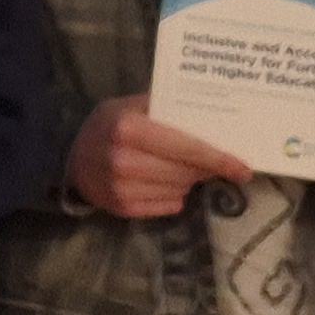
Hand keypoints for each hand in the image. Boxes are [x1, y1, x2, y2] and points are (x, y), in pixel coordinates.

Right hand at [66, 96, 256, 218]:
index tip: (243, 168)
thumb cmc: (108, 126)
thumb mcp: (130, 105)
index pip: (186, 147)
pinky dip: (174, 195)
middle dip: (205, 168)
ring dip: (188, 180)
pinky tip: (162, 182)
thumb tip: (212, 115)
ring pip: (181, 190)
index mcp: (129, 129)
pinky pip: (169, 206)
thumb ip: (165, 108)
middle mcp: (124, 160)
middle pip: (187, 171)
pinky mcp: (123, 208)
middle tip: (214, 163)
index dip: (219, 159)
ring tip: (179, 168)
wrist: (71, 158)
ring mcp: (122, 188)